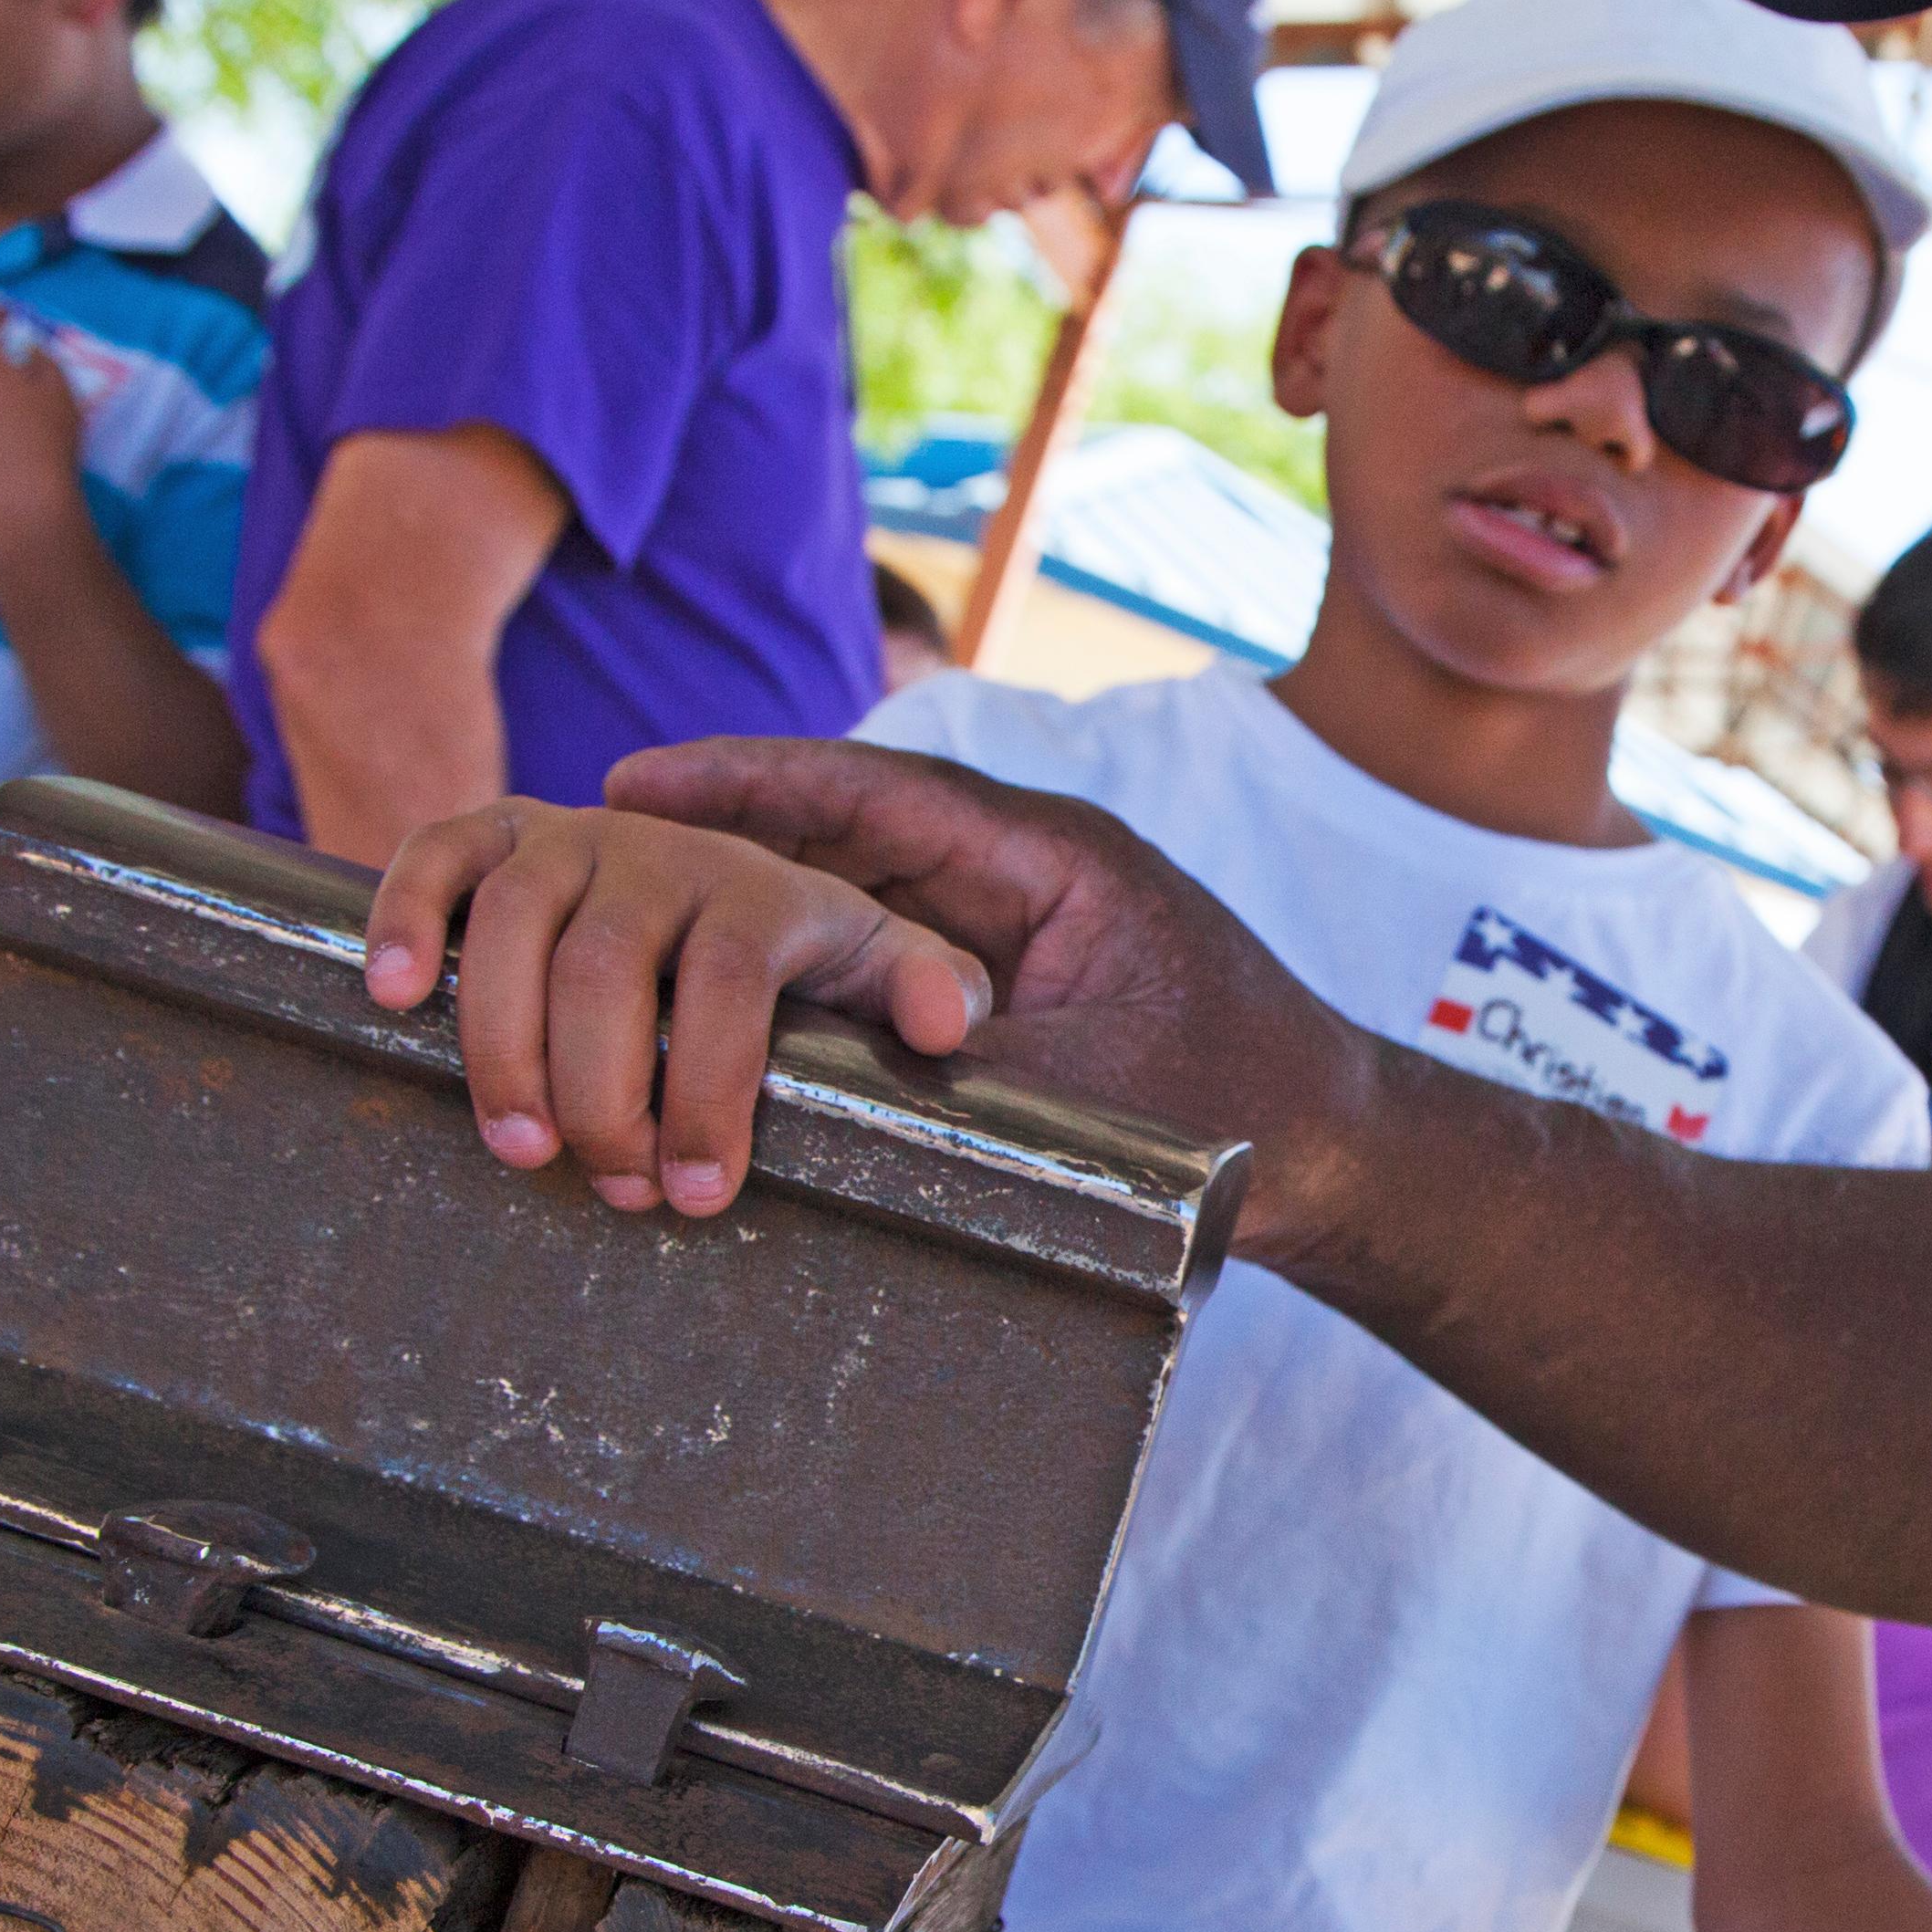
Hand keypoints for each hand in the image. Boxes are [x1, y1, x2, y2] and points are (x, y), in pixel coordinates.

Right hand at [367, 798, 999, 1213]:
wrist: (701, 871)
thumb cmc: (794, 956)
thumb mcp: (871, 965)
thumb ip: (921, 987)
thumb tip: (944, 1025)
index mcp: (759, 890)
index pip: (731, 979)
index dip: (712, 1088)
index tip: (699, 1191)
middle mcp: (661, 852)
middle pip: (609, 963)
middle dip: (604, 1090)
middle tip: (611, 1186)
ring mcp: (571, 837)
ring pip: (516, 920)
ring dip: (503, 1040)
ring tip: (520, 1148)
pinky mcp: (497, 834)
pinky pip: (441, 851)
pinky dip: (408, 914)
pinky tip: (394, 997)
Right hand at [597, 738, 1393, 1254]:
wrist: (1341, 1150)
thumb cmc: (1239, 1112)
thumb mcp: (1079, 1097)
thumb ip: (948, 1070)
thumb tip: (795, 1076)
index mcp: (1053, 857)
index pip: (876, 791)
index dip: (751, 782)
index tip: (638, 781)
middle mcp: (1029, 868)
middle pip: (847, 828)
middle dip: (724, 833)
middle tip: (590, 837)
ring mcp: (1021, 918)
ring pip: (859, 887)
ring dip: (755, 896)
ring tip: (619, 900)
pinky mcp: (1015, 978)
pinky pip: (888, 947)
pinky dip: (807, 958)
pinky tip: (715, 986)